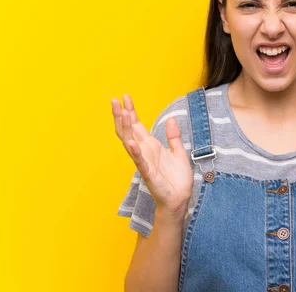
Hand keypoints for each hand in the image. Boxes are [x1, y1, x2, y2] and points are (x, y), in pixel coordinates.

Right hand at [111, 94, 193, 215]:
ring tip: (120, 113)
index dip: (130, 111)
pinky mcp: (148, 173)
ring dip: (124, 128)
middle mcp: (144, 151)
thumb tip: (171, 118)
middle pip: (128, 130)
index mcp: (151, 145)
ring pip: (129, 142)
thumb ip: (174, 136)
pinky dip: (135, 152)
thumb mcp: (179, 152)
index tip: (125, 97)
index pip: (137, 125)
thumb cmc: (178, 178)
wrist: (181, 198)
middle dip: (121, 115)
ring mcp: (144, 162)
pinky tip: (130, 142)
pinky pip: (140, 161)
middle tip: (114, 100)